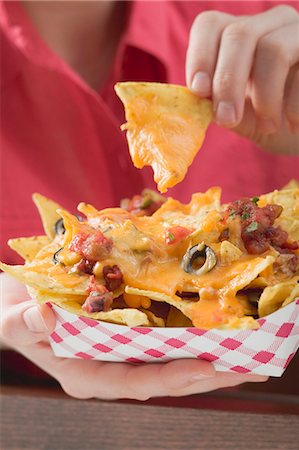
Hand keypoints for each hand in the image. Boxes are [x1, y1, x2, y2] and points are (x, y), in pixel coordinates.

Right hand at [1, 273, 266, 399]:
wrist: (20, 301)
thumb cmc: (16, 314)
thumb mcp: (14, 318)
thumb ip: (26, 322)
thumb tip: (44, 313)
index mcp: (86, 375)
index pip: (138, 382)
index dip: (175, 377)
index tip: (213, 368)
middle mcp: (110, 370)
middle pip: (166, 379)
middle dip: (210, 375)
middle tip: (255, 367)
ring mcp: (121, 356)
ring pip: (172, 364)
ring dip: (211, 361)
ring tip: (250, 356)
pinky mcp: (128, 339)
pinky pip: (166, 345)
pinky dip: (194, 342)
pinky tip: (219, 335)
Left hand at [186, 5, 298, 154]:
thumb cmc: (270, 122)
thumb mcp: (239, 116)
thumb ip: (217, 105)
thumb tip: (195, 100)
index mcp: (239, 37)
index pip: (210, 25)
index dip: (200, 56)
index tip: (199, 91)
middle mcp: (269, 24)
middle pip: (239, 34)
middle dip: (228, 82)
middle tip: (227, 119)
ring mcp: (298, 32)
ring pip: (273, 49)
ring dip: (265, 97)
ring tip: (268, 125)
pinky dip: (293, 105)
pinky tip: (292, 124)